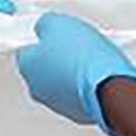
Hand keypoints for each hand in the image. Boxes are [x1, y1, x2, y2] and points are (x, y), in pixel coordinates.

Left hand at [15, 11, 135, 135]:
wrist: (109, 85)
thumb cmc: (83, 59)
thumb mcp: (58, 23)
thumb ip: (45, 24)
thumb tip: (46, 26)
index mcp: (26, 66)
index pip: (26, 49)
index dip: (43, 39)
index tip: (55, 33)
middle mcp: (36, 88)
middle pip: (42, 68)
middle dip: (57, 57)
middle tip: (74, 45)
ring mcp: (56, 103)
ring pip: (59, 82)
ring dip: (70, 72)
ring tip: (89, 59)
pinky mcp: (76, 112)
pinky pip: (76, 94)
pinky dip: (83, 86)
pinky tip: (96, 74)